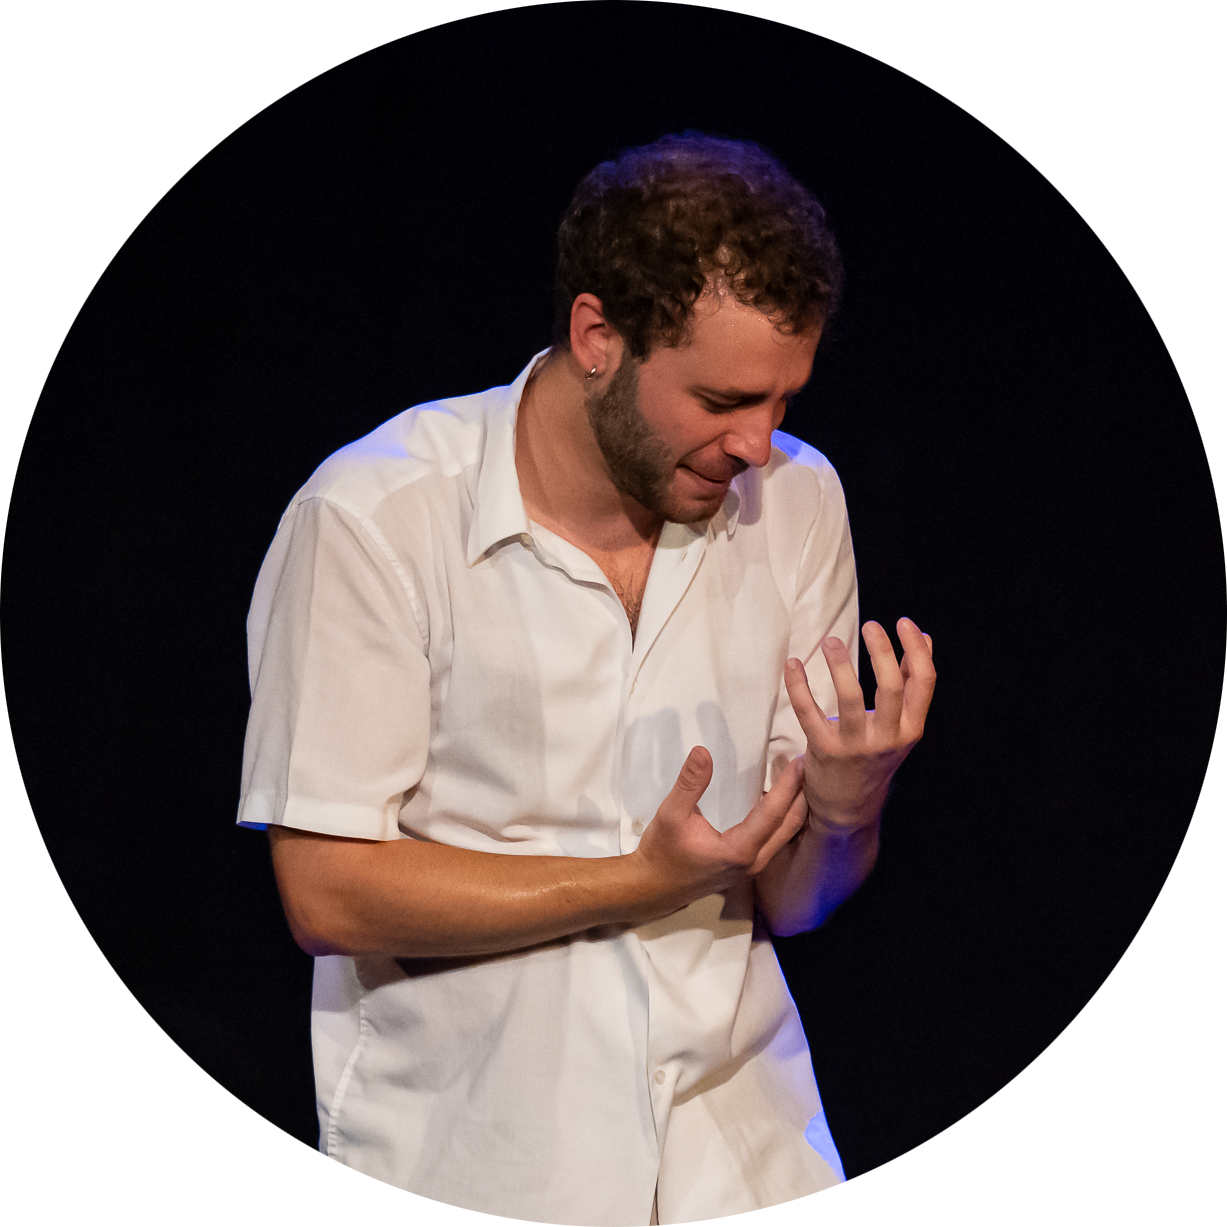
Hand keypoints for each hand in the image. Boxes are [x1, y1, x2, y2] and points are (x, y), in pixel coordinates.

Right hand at [633, 745, 808, 908]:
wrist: (653, 887)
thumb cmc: (661, 852)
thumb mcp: (670, 814)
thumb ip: (689, 783)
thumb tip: (703, 752)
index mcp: (739, 851)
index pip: (772, 813)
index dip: (788, 785)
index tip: (799, 761)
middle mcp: (753, 862)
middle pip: (789, 825)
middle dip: (801, 794)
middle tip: (807, 763)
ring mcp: (753, 867)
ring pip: (786, 834)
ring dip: (795, 806)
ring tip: (798, 777)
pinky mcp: (748, 866)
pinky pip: (776, 839)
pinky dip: (784, 817)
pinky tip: (780, 799)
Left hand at [784, 617, 935, 833]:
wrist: (848, 809)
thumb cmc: (875, 757)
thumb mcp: (900, 726)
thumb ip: (909, 684)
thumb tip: (924, 639)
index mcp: (910, 729)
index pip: (923, 683)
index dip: (916, 650)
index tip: (903, 623)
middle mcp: (887, 738)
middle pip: (890, 687)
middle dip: (881, 652)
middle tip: (871, 626)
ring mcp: (855, 746)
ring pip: (850, 698)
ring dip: (839, 664)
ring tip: (830, 641)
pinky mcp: (824, 751)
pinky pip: (808, 712)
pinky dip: (798, 685)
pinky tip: (793, 664)